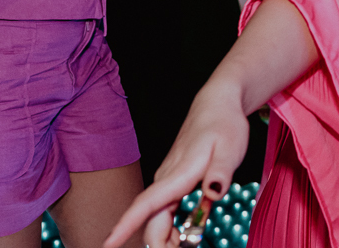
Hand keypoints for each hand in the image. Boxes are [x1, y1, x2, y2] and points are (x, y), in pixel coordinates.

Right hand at [105, 83, 249, 247]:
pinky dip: (173, 228)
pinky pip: (166, 211)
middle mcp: (167, 179)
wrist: (217, 104)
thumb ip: (221, 172)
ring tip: (188, 244)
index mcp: (179, 173)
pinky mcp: (174, 182)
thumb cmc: (224, 124)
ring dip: (168, 238)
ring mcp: (168, 181)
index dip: (126, 225)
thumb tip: (214, 192)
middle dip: (161, 244)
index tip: (108, 243)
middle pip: (152, 220)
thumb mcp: (230, 148)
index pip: (146, 204)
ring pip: (158, 218)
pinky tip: (186, 234)